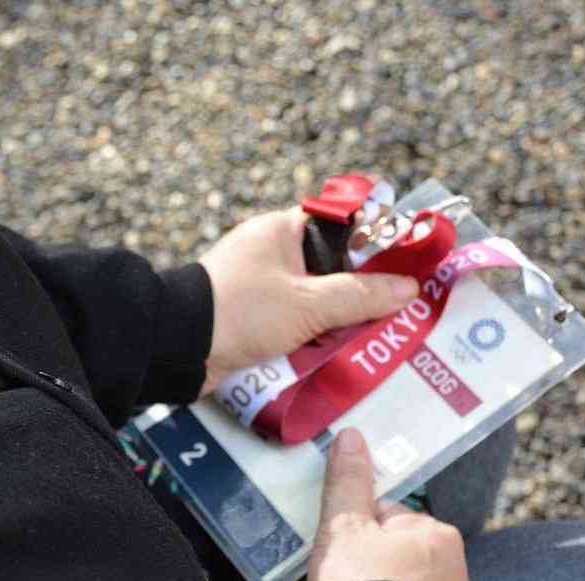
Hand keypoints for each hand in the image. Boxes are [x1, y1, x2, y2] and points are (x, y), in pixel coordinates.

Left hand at [198, 208, 417, 394]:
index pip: (339, 223)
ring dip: (335, 320)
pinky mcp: (251, 318)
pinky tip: (334, 353)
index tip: (403, 261)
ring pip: (314, 299)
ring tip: (370, 336)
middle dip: (358, 290)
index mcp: (280, 230)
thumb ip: (360, 295)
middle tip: (393, 309)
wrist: (177, 347)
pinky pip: (294, 322)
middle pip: (331, 266)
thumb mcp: (309, 303)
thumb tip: (407, 288)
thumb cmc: (239, 310)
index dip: (372, 239)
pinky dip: (312, 337)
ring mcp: (259, 286)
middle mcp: (270, 252)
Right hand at [308, 428, 471, 580]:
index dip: (355, 531)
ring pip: (404, 580)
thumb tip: (351, 436)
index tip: (341, 553)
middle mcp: (454, 563)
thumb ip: (347, 482)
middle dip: (371, 560)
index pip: (383, 514)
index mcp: (434, 531)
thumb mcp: (344, 529)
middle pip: (395, 547)